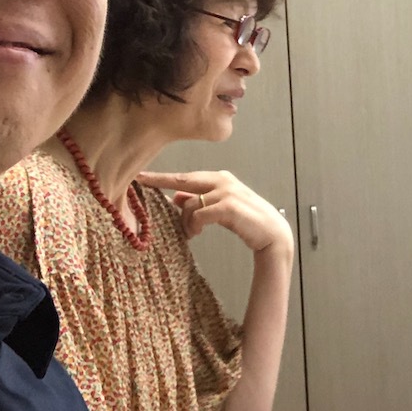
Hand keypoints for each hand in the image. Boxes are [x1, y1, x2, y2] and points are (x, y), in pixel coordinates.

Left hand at [137, 169, 293, 257]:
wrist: (272, 234)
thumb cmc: (247, 220)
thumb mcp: (220, 207)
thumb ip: (200, 200)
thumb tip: (176, 198)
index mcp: (220, 178)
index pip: (186, 177)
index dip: (163, 177)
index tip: (142, 176)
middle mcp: (222, 180)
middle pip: (183, 181)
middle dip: (160, 181)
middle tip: (140, 181)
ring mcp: (226, 192)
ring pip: (189, 205)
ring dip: (186, 223)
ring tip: (192, 234)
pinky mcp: (227, 206)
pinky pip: (198, 215)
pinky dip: (194, 225)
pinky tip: (197, 233)